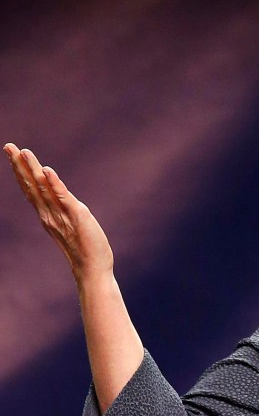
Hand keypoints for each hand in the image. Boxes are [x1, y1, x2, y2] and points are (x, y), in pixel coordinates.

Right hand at [5, 142, 114, 284]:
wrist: (92, 269)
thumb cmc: (85, 248)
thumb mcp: (70, 225)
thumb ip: (62, 212)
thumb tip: (59, 200)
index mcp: (47, 215)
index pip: (31, 189)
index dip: (21, 172)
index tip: (12, 154)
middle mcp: (49, 214)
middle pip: (31, 186)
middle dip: (19, 165)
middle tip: (8, 146)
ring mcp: (60, 215)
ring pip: (43, 188)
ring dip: (32, 169)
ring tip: (23, 152)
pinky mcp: (76, 216)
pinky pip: (63, 197)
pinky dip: (54, 183)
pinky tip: (46, 170)